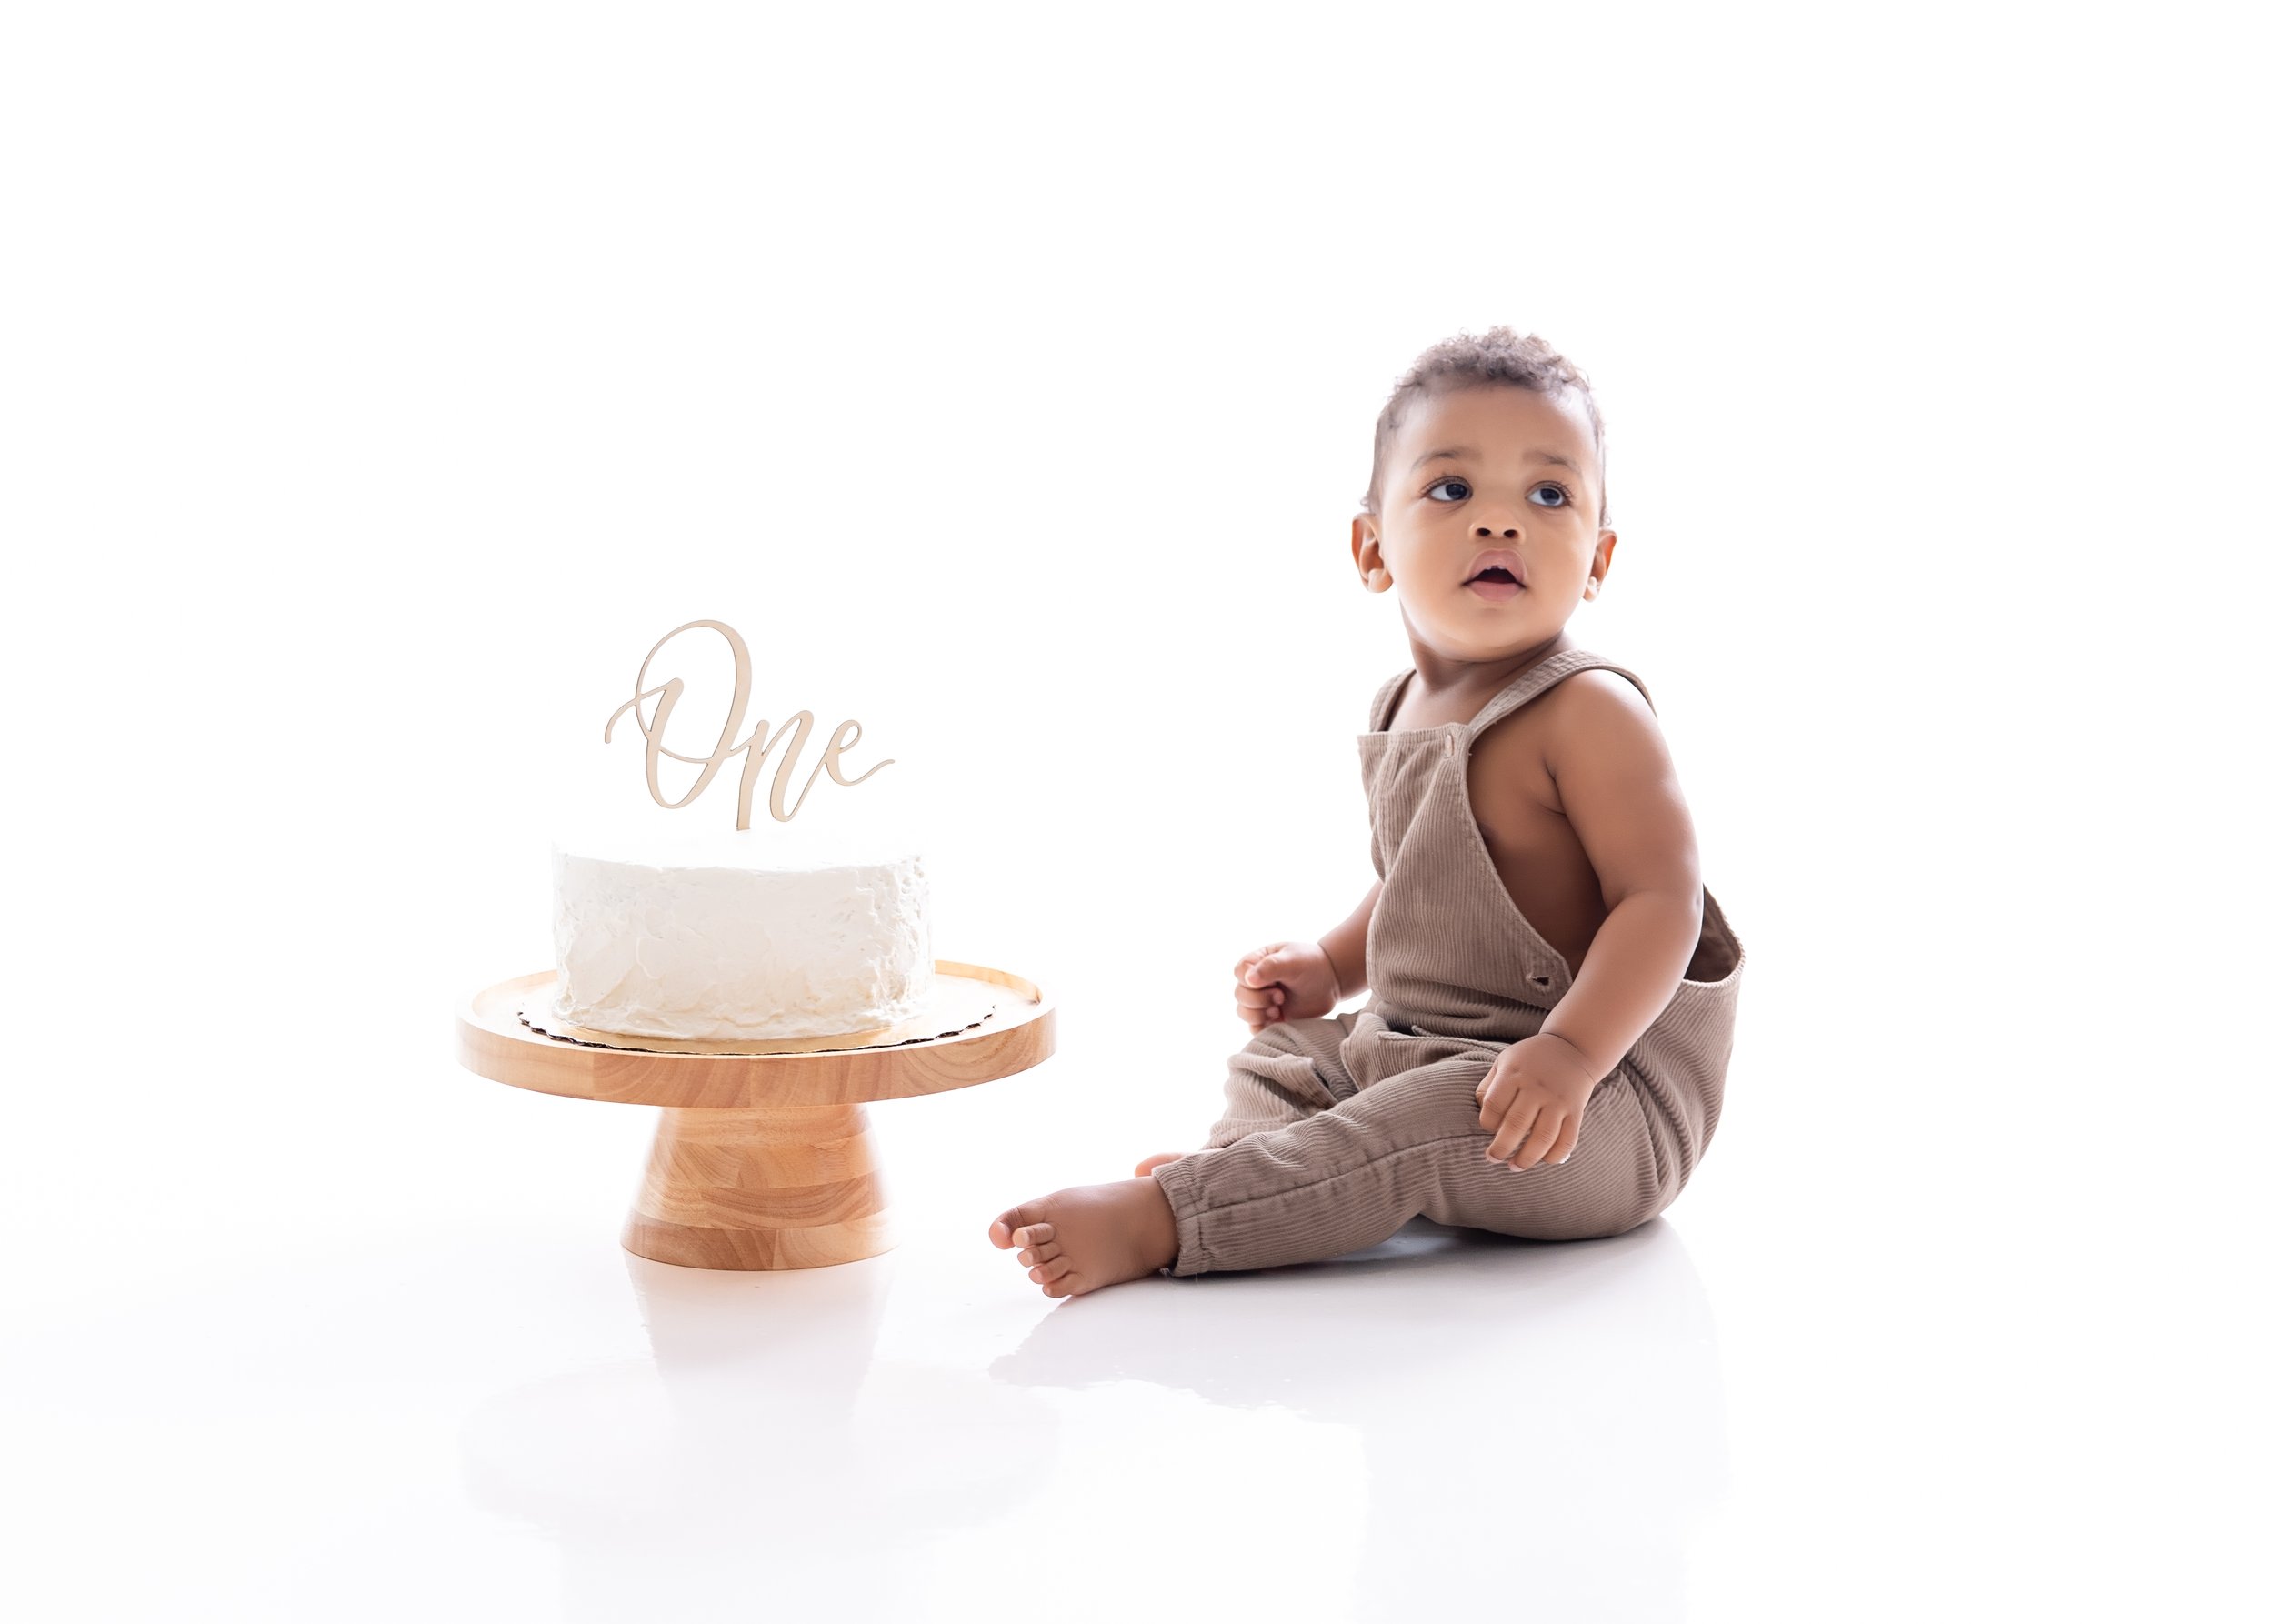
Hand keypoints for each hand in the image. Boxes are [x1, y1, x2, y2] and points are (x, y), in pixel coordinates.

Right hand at [1233, 940, 1341, 1034]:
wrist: (1331, 981)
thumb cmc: (1311, 965)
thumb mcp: (1292, 961)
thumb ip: (1270, 967)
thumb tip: (1248, 980)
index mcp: (1256, 962)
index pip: (1240, 972)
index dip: (1251, 981)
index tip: (1273, 981)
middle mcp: (1255, 982)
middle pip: (1240, 995)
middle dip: (1259, 999)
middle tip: (1281, 996)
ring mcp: (1261, 1001)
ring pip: (1243, 1012)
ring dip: (1259, 1014)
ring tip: (1278, 1009)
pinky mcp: (1269, 1018)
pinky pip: (1254, 1028)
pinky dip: (1261, 1028)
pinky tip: (1277, 1020)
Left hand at [1474, 1032, 1600, 1168]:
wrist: (1573, 1048)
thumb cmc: (1530, 1060)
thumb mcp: (1504, 1062)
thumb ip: (1488, 1086)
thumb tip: (1482, 1114)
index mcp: (1514, 1073)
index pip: (1493, 1105)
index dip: (1486, 1123)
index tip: (1488, 1128)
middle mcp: (1536, 1087)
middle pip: (1515, 1125)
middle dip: (1501, 1149)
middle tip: (1493, 1158)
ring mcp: (1558, 1100)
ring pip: (1542, 1138)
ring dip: (1526, 1159)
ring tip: (1514, 1166)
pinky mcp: (1575, 1111)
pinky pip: (1567, 1141)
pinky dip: (1554, 1156)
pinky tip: (1542, 1160)